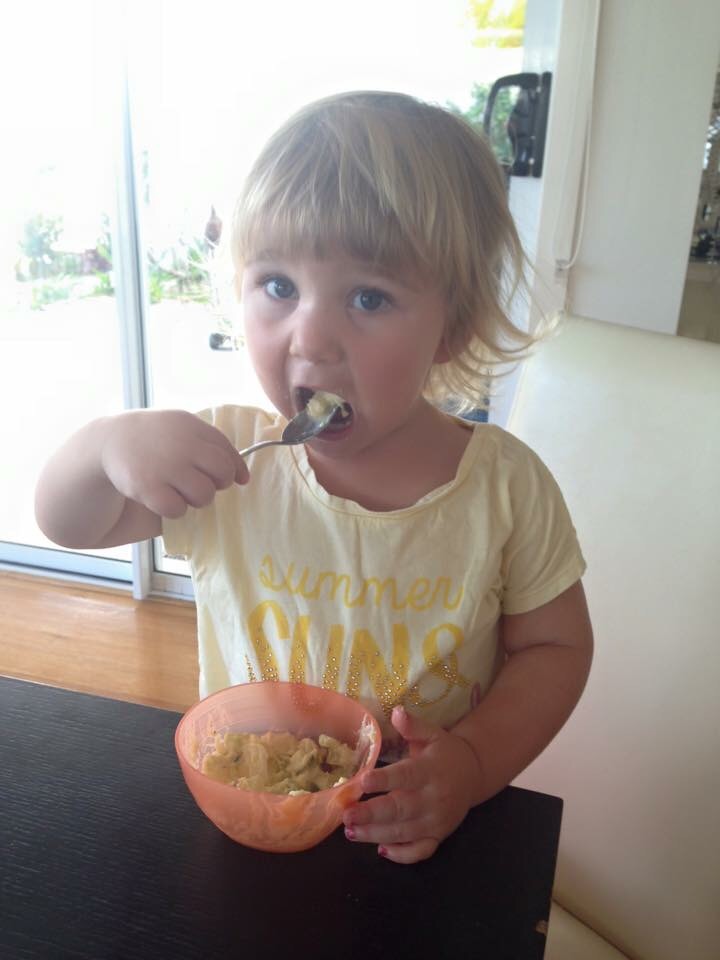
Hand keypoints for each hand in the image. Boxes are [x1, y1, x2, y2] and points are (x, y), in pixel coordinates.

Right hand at [101, 409, 248, 517]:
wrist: (106, 442)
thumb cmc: (152, 440)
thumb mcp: (181, 430)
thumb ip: (211, 446)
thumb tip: (243, 477)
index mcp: (191, 426)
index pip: (227, 451)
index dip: (234, 469)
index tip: (235, 479)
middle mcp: (182, 444)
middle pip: (222, 473)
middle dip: (218, 484)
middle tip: (201, 484)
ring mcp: (165, 466)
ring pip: (204, 495)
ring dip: (196, 499)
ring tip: (179, 491)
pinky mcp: (148, 487)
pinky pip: (178, 509)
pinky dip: (174, 510)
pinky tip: (162, 499)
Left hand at [342, 706, 482, 863]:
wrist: (474, 774)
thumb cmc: (445, 752)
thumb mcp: (432, 734)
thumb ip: (413, 726)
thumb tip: (396, 711)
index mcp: (430, 771)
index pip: (405, 776)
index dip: (384, 780)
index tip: (361, 781)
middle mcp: (433, 799)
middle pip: (401, 810)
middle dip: (372, 814)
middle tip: (346, 814)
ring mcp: (436, 821)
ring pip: (404, 833)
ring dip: (376, 834)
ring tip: (351, 831)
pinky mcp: (438, 836)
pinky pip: (420, 852)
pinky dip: (402, 855)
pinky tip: (381, 851)